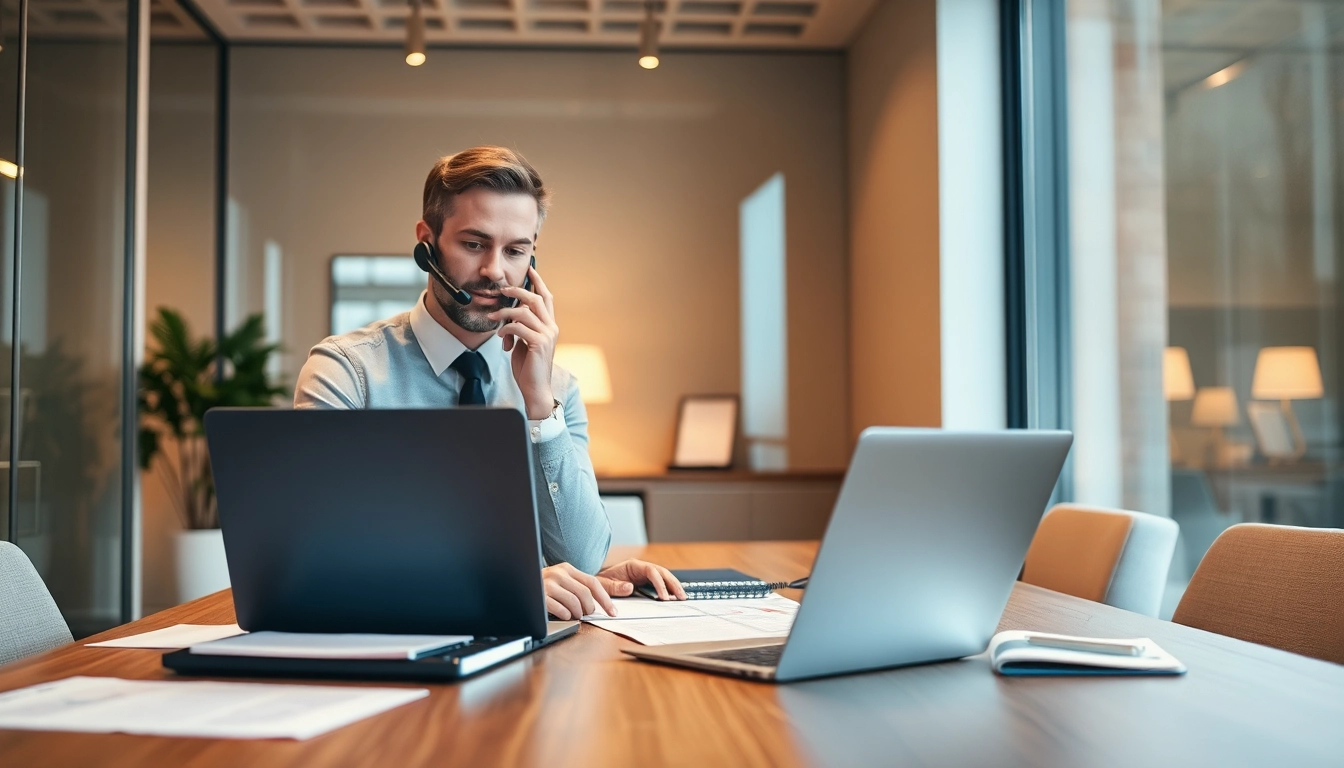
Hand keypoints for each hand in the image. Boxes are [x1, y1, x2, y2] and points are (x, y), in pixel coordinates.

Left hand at [488, 265, 556, 419]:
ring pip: (524, 312)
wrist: (535, 389)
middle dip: (518, 290)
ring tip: (493, 317)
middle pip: (536, 299)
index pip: (547, 298)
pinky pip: (518, 327)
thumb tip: (509, 317)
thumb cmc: (528, 368)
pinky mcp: (538, 344)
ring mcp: (547, 335)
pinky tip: (500, 337)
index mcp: (550, 326)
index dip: (538, 282)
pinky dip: (506, 329)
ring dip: (505, 313)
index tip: (530, 270)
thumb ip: (522, 328)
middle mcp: (551, 328)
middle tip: (502, 290)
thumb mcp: (524, 343)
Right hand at [542, 562, 614, 619]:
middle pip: (585, 594)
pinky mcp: (540, 597)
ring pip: (574, 603)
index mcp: (567, 569)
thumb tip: (617, 593)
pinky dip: (565, 616)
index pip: (593, 582)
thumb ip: (586, 586)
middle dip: (589, 608)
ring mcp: (548, 584)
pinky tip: (563, 615)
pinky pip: (560, 610)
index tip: (613, 612)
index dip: (605, 599)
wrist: (520, 585)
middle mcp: (558, 573)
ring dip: (577, 613)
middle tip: (585, 614)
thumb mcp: (566, 581)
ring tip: (573, 615)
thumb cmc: (547, 587)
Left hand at [597, 559, 686, 600]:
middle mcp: (640, 568)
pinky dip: (668, 589)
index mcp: (632, 566)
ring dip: (674, 586)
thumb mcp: (603, 585)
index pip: (651, 571)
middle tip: (681, 596)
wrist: (596, 584)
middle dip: (673, 583)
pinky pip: (659, 583)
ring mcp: (644, 574)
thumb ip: (615, 587)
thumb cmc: (599, 584)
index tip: (663, 597)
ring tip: (682, 598)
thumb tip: (630, 587)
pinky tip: (675, 597)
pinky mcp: (645, 582)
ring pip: (663, 577)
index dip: (659, 583)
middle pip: (661, 572)